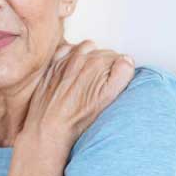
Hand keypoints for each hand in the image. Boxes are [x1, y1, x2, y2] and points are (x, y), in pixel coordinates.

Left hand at [20, 39, 135, 151]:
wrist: (49, 127)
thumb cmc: (77, 118)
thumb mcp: (107, 98)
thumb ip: (121, 75)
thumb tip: (126, 60)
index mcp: (98, 64)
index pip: (119, 58)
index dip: (119, 71)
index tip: (115, 82)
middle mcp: (82, 58)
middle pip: (103, 53)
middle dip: (106, 65)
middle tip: (102, 84)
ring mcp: (66, 60)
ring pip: (88, 48)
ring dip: (91, 57)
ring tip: (90, 75)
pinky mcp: (53, 64)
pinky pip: (67, 49)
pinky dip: (72, 55)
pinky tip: (74, 68)